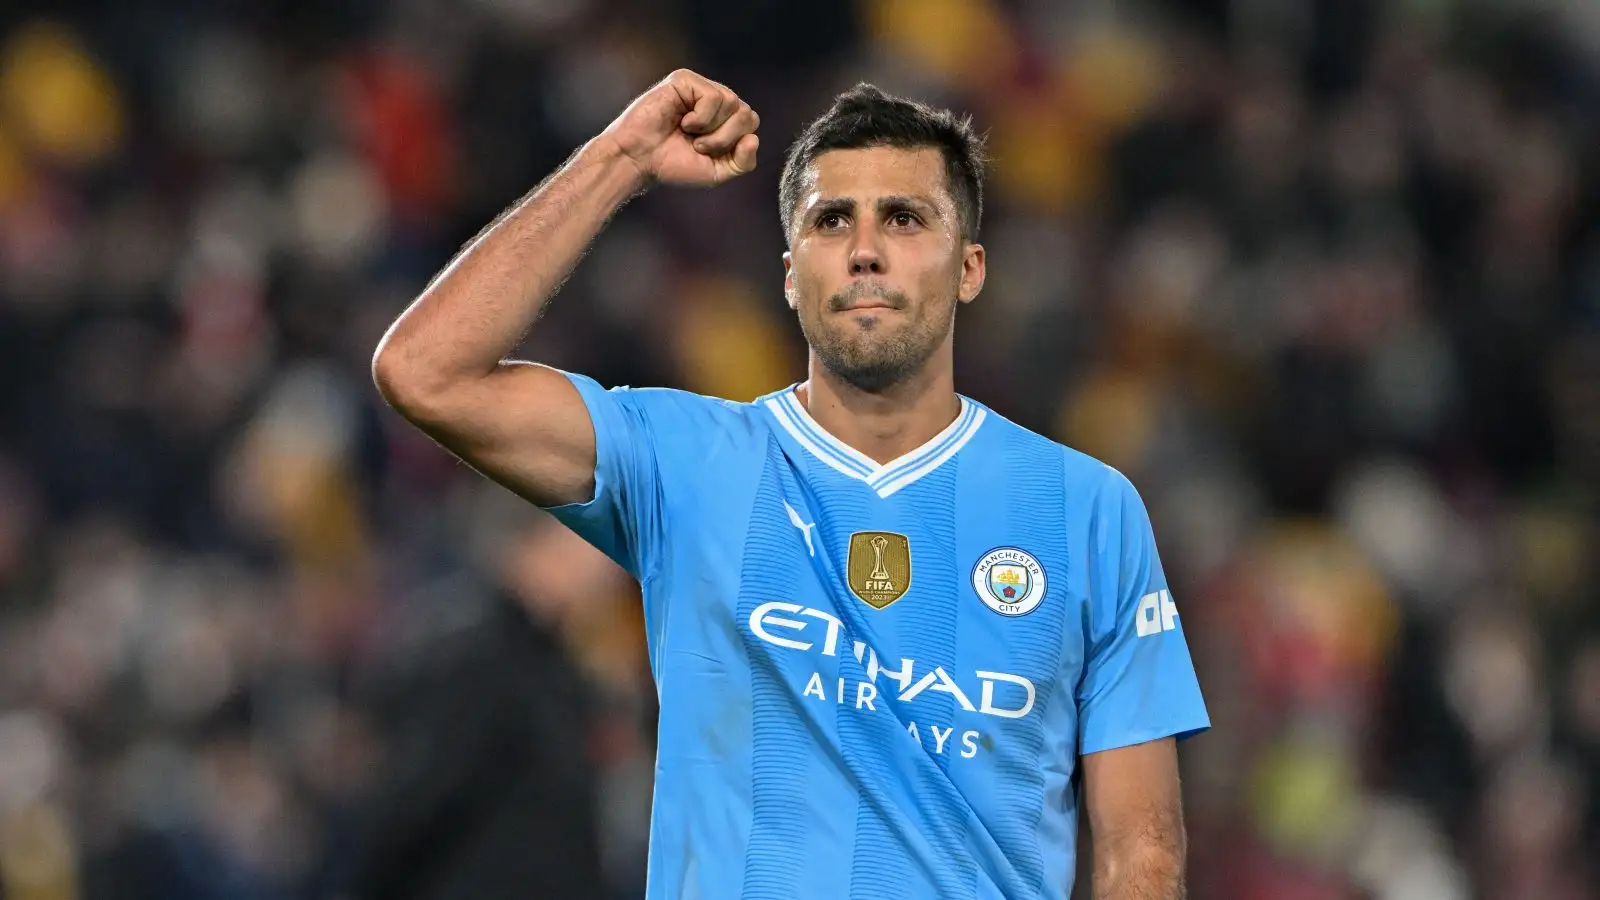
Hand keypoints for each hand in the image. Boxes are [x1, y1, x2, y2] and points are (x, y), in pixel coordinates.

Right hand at [600, 69, 759, 187]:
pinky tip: (683, 121)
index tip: (709, 153)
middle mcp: (715, 99)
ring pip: (733, 103)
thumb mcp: (716, 172)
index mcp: (724, 117)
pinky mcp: (685, 80)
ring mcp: (700, 87)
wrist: (639, 160)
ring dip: (712, 130)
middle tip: (698, 145)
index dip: (736, 144)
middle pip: (747, 113)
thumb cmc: (673, 164)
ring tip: (689, 134)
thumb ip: (743, 162)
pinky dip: (701, 118)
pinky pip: (713, 96)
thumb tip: (754, 139)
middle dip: (725, 138)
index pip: (751, 123)